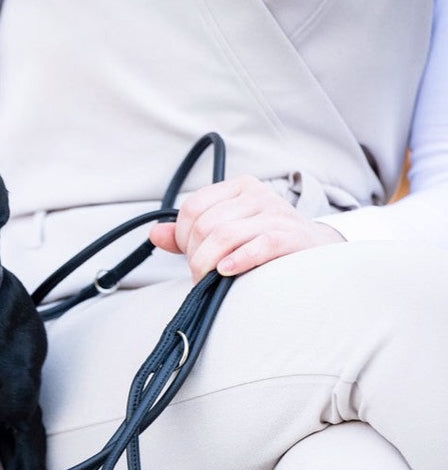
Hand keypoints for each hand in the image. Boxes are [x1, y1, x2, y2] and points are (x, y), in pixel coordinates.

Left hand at [149, 175, 344, 281]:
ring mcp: (276, 213)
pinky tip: (228, 272)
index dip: (183, 237)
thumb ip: (189, 234)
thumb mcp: (226, 231)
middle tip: (202, 276)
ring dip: (209, 265)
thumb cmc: (265, 242)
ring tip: (212, 281)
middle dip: (196, 257)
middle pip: (204, 225)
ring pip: (224, 236)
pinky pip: (259, 245)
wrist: (315, 251)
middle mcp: (257, 194)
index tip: (192, 256)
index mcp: (238, 188)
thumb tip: (155, 234)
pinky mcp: (291, 236)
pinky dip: (238, 260)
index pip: (192, 207)